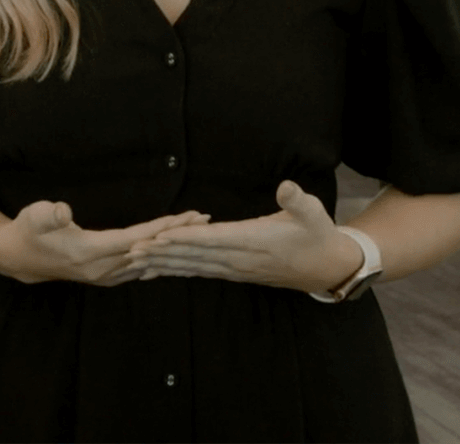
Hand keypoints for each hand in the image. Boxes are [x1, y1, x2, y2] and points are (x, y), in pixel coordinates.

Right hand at [0, 201, 209, 286]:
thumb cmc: (28, 230)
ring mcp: (104, 276)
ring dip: (170, 247)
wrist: (18, 257)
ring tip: (195, 233)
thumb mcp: (35, 215)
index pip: (137, 238)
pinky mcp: (104, 276)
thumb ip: (50, 214)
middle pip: (149, 251)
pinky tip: (171, 255)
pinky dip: (157, 259)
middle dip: (177, 235)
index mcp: (91, 252)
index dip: (164, 227)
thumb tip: (63, 212)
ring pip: (146, 261)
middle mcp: (102, 269)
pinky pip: (138, 269)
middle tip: (204, 220)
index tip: (188, 217)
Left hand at [125, 181, 361, 292]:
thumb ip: (297, 201)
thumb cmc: (318, 235)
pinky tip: (157, 271)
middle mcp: (239, 259)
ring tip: (136, 261)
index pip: (212, 239)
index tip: (160, 236)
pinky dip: (177, 270)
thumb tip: (286, 187)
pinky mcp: (234, 272)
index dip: (185, 237)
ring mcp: (235, 269)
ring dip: (163, 263)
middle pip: (193, 256)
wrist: (327, 267)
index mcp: (252, 242)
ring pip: (192, 266)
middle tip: (132, 251)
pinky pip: (200, 272)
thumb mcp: (314, 213)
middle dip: (162, 253)